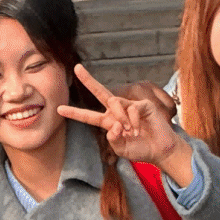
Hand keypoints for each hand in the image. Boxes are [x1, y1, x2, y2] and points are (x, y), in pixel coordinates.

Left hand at [63, 65, 185, 174]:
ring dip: (121, 119)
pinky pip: (131, 109)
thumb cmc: (140, 150)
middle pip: (100, 93)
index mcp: (109, 123)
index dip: (75, 113)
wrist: (160, 150)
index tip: (58, 109)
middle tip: (77, 68)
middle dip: (88, 80)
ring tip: (130, 132)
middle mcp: (117, 112)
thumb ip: (113, 140)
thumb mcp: (121, 150)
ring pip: (114, 104)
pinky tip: (139, 129)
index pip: (89, 116)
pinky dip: (133, 122)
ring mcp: (129, 106)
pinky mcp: (141, 104)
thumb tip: (114, 126)